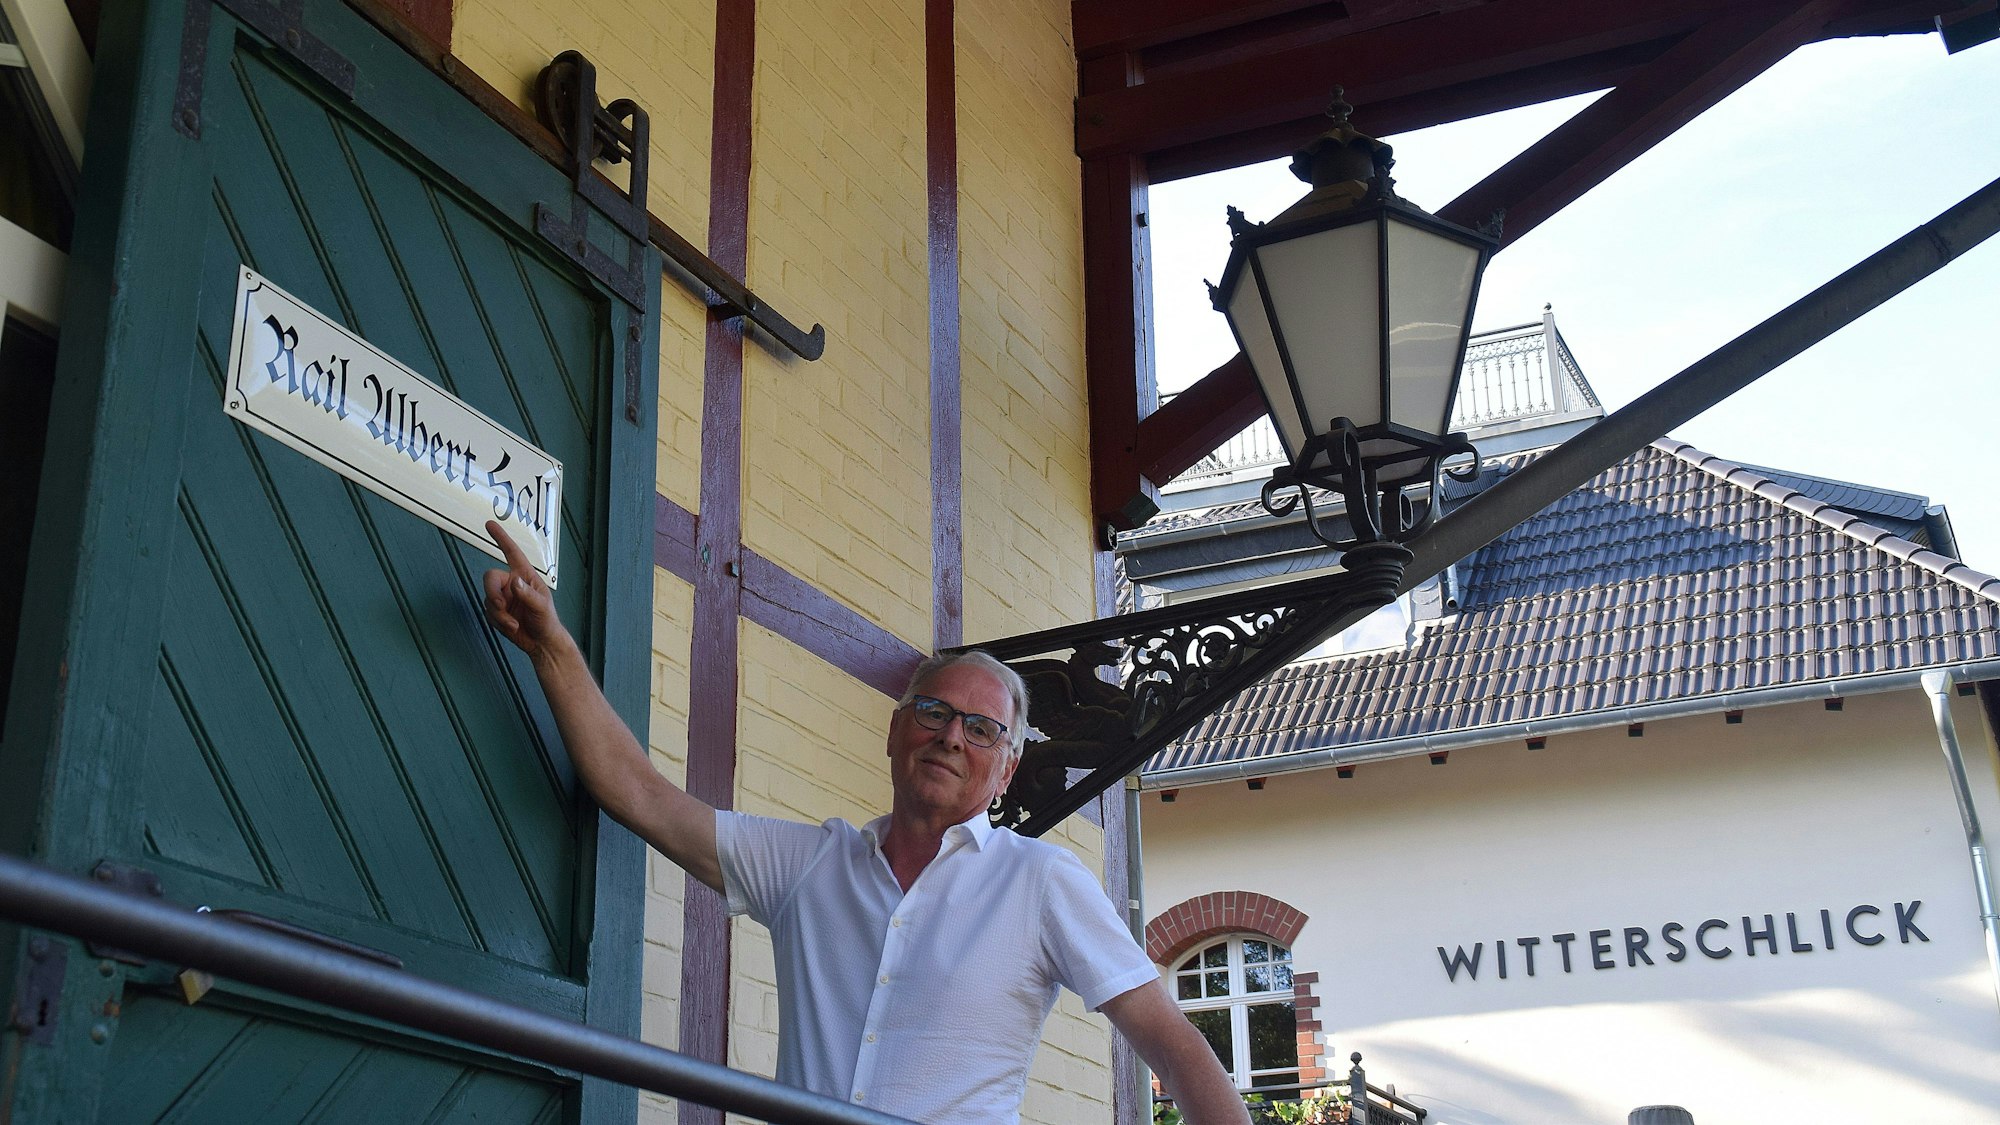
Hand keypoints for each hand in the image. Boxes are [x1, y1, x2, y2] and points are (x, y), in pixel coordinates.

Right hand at [483, 520, 567, 660]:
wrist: (541, 642)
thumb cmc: (547, 620)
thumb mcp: (542, 606)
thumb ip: (527, 594)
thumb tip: (514, 582)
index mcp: (524, 576)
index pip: (512, 553)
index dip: (501, 538)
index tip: (490, 524)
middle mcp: (511, 584)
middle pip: (489, 577)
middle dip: (492, 593)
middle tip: (502, 606)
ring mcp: (503, 597)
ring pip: (487, 598)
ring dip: (499, 614)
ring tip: (514, 623)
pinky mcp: (496, 611)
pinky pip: (488, 612)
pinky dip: (498, 622)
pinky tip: (511, 626)